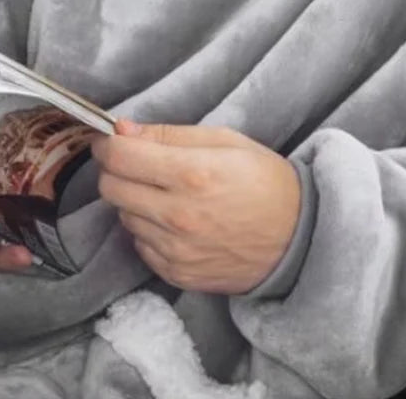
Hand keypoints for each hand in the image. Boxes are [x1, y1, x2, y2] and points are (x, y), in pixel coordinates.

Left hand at [92, 119, 300, 294]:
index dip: (108, 145)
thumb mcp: (225, 140)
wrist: (297, 237)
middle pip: (111, 188)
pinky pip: (140, 246)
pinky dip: (149, 229)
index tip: (111, 141)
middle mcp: (178, 215)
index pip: (120, 157)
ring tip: (165, 193)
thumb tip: (122, 130)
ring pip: (123, 217)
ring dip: (134, 201)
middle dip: (116, 170)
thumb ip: (170, 134)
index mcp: (192, 174)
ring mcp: (176, 249)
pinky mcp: (177, 274)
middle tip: (136, 163)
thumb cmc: (264, 180)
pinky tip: (175, 220)